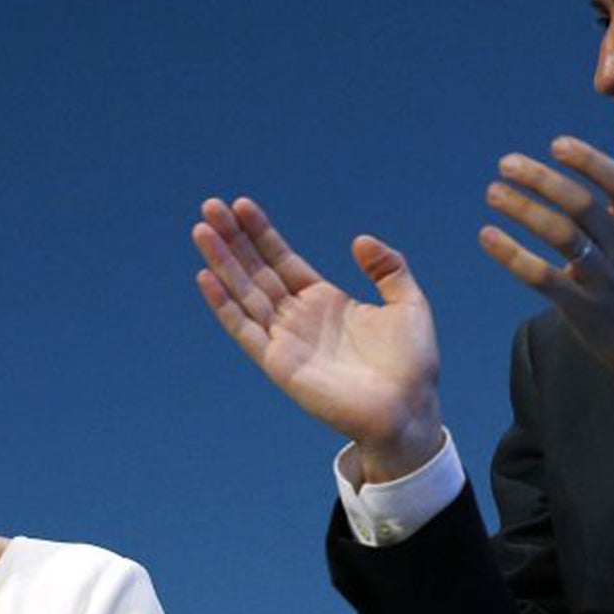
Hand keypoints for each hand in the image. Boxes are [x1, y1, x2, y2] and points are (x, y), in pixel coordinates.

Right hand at [194, 195, 444, 480]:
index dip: (262, 233)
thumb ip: (388, 268)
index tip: (241, 204)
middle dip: (234, 240)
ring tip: (201, 230)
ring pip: (245, 294)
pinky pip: (245, 330)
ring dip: (222, 262)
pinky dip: (224, 305)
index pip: (283, 260)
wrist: (408, 409)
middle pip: (258, 271)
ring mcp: (286, 340)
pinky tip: (206, 277)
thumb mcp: (408, 303)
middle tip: (210, 206)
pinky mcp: (279, 364)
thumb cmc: (412, 364)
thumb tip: (359, 240)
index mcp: (325, 302)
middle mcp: (300, 318)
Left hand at [479, 136, 613, 411]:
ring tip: (493, 192)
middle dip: (543, 180)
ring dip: (524, 210)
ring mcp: (604, 281)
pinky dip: (513, 256)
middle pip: (584, 207)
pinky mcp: (582, 308)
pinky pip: (543, 279)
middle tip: (506, 163)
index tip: (556, 144)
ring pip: (562, 238)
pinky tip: (487, 236)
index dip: (589, 162)